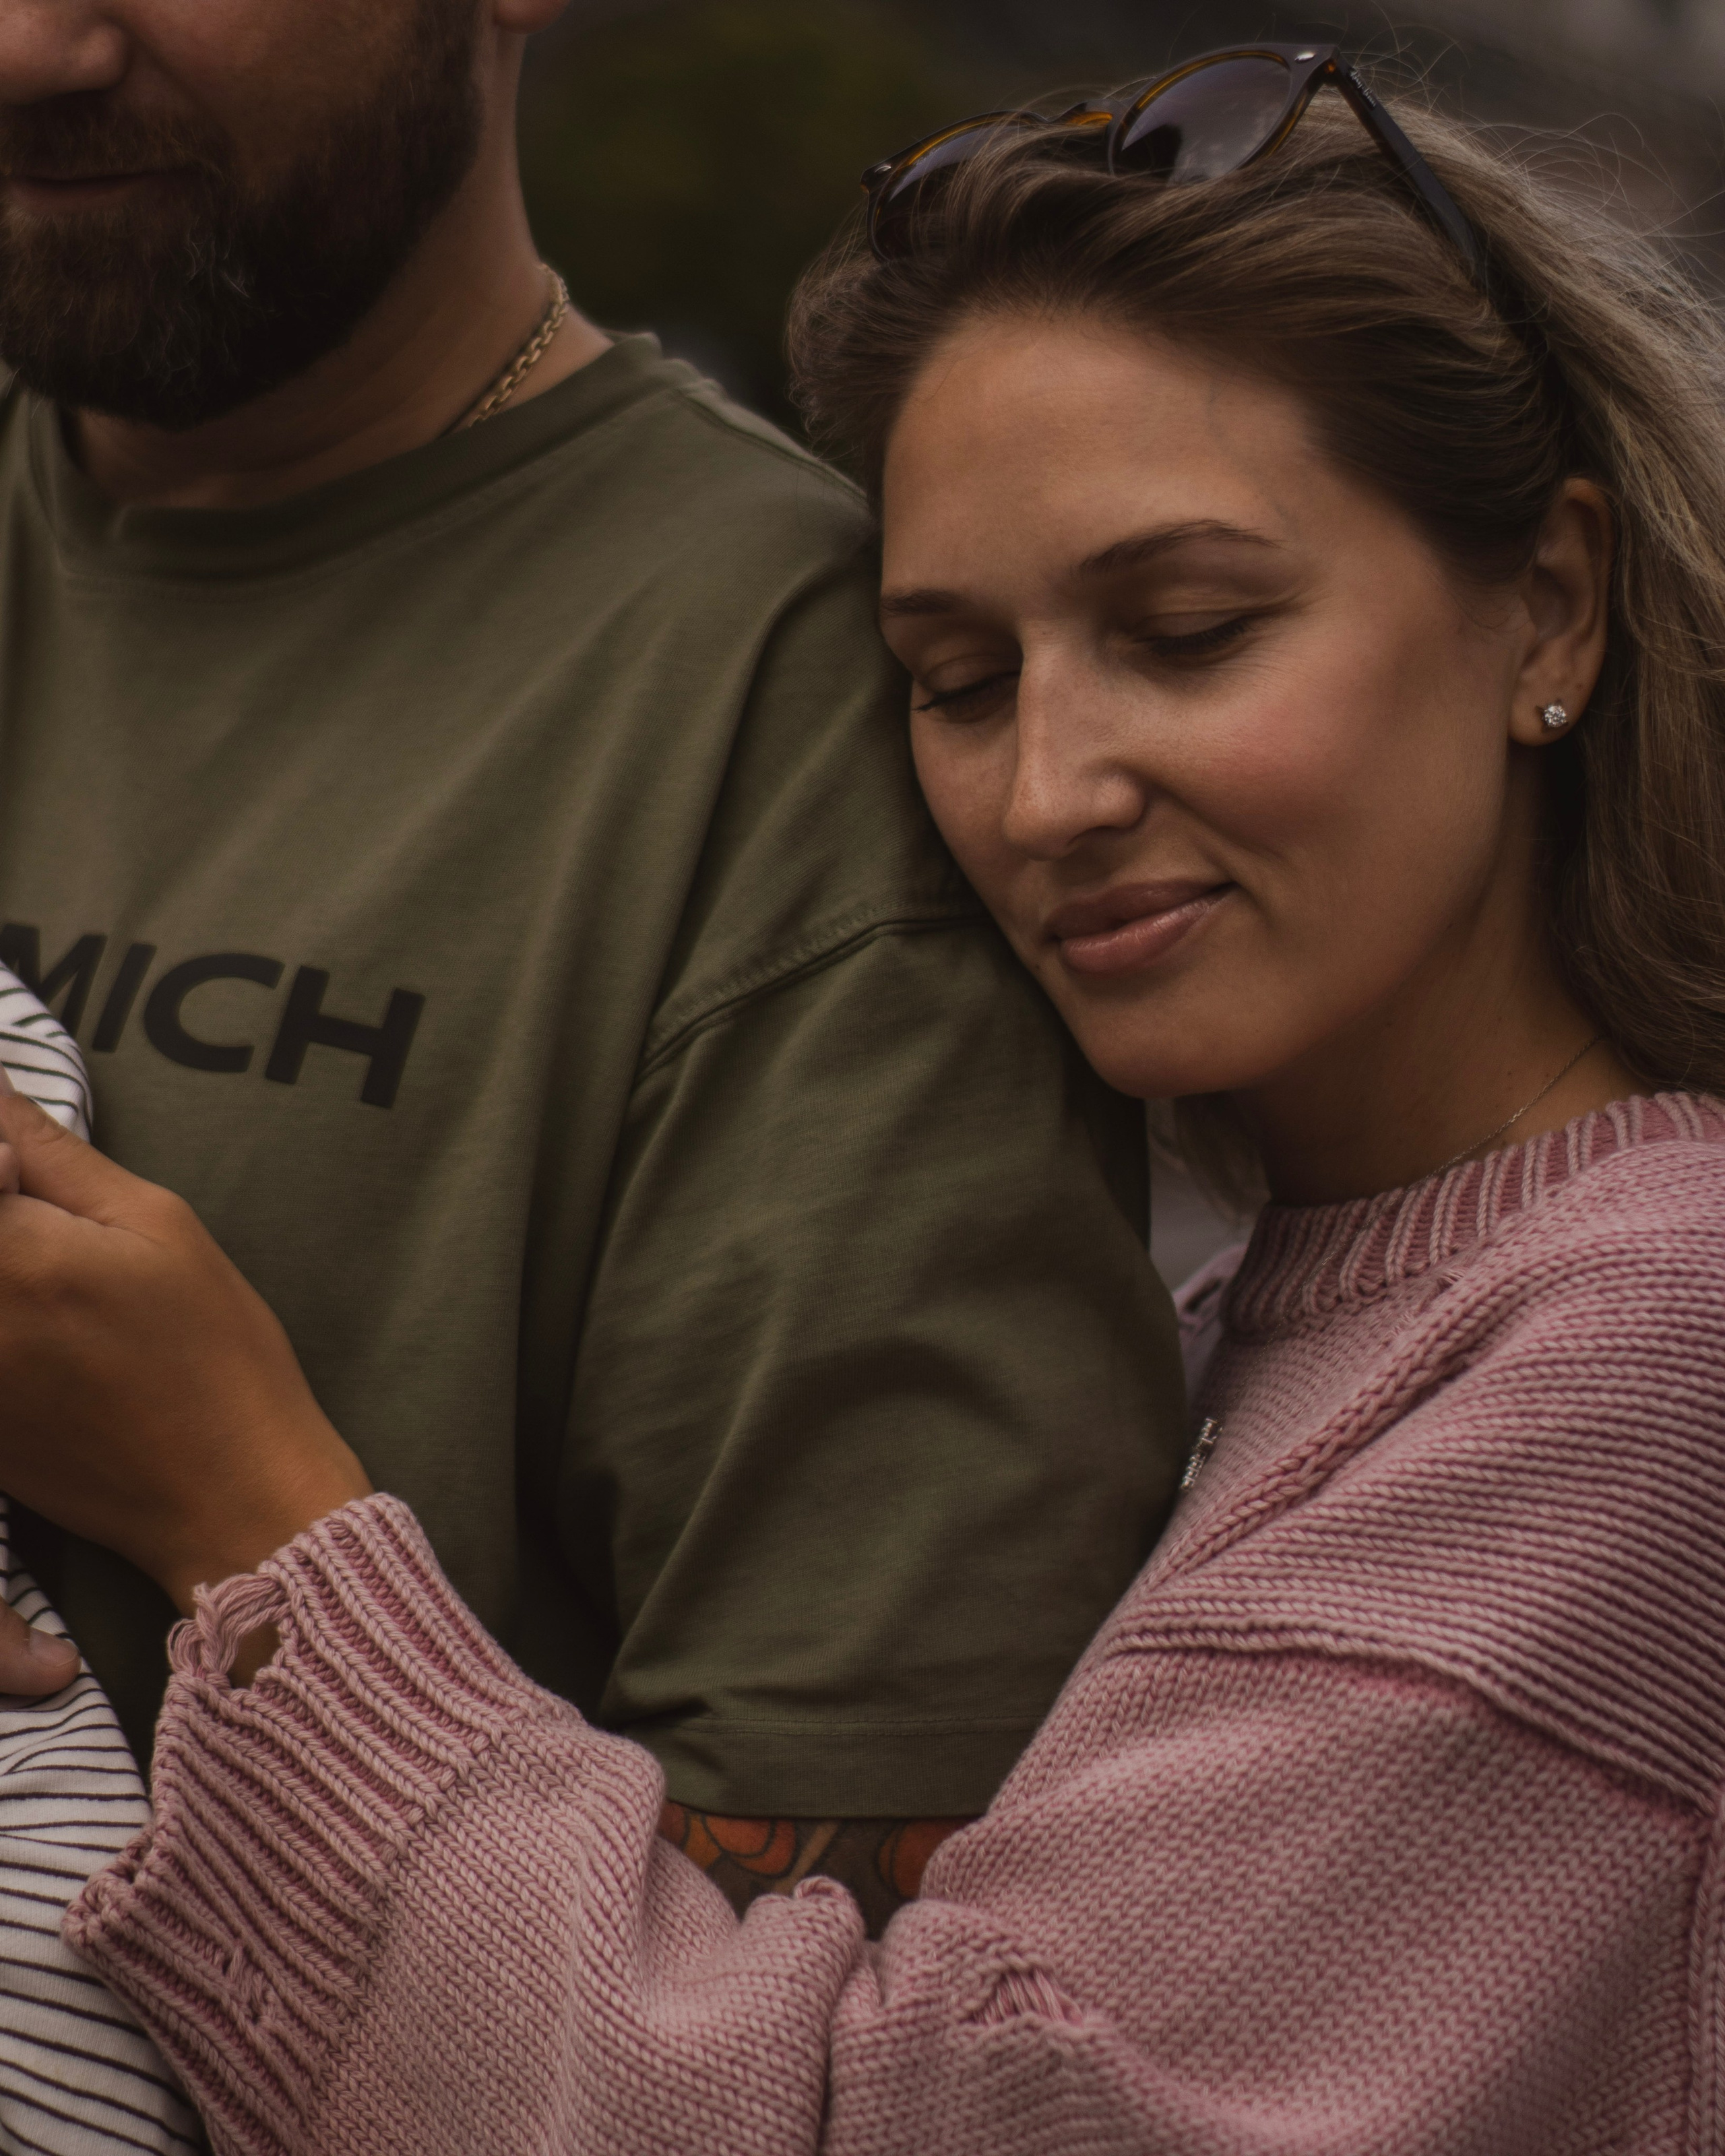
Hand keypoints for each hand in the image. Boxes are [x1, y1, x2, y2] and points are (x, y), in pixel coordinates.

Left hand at [0, 1087, 372, 1613]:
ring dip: (8, 1257)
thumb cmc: (215, 1354)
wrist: (226, 1499)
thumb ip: (49, 1152)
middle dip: (3, 1202)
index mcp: (7, 1255)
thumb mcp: (157, 1227)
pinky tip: (56, 1332)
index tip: (20, 1160)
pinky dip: (8, 1318)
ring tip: (66, 1287)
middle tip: (42, 1209)